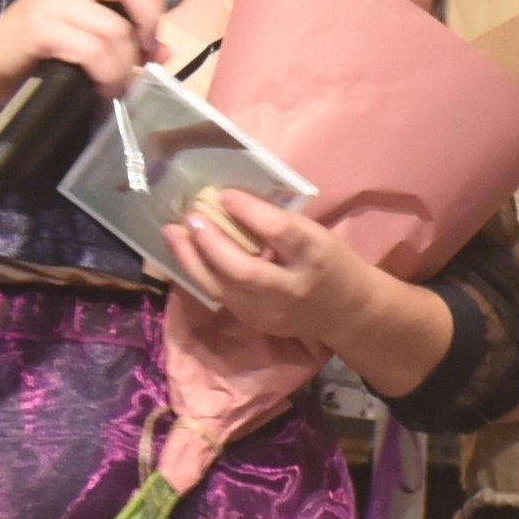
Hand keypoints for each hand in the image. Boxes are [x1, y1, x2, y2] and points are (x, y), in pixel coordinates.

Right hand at [0, 0, 170, 115]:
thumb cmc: (38, 51)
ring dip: (124, 65)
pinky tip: (103, 87)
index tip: (151, 37)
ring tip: (115, 82)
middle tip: (142, 56)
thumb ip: (124, 34)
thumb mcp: (84, 33)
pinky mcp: (41, 27)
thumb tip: (165, 52)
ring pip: (116, 29)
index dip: (155, 4)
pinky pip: (95, 52)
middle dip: (148, 24)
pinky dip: (108, 74)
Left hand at [162, 189, 377, 354]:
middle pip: (242, 269)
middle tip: (190, 218)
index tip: (224, 195)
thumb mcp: (315, 234)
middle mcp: (291, 288)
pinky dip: (199, 273)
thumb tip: (229, 202)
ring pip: (222, 288)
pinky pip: (220, 296)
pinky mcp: (256, 322)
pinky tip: (186, 254)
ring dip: (191, 260)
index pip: (279, 232)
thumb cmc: (329, 261)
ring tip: (172, 234)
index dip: (249, 212)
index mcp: (314, 256)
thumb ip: (277, 222)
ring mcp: (271, 311)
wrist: (346, 311)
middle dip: (210, 243)